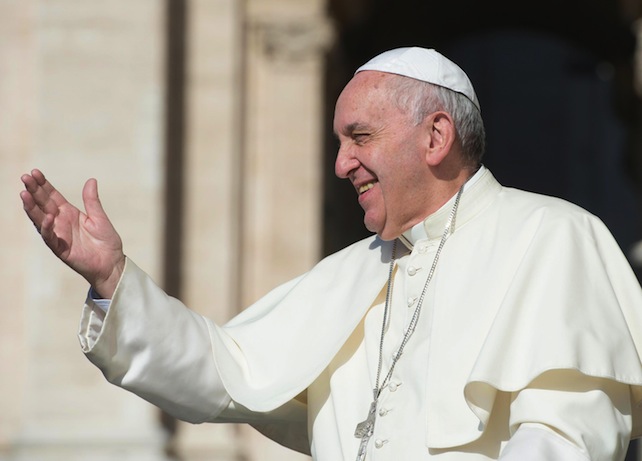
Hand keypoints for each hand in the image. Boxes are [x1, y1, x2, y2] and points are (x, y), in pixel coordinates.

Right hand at [20, 169, 125, 297]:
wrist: (112, 263)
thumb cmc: (106, 241)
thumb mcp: (99, 217)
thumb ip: (92, 201)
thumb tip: (91, 180)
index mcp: (69, 213)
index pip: (52, 196)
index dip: (43, 185)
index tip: (35, 172)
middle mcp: (60, 222)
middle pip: (43, 204)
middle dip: (33, 191)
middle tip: (25, 177)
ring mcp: (58, 235)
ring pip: (40, 219)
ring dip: (31, 207)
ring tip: (25, 194)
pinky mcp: (60, 249)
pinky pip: (50, 237)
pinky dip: (47, 227)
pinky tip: (47, 217)